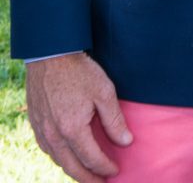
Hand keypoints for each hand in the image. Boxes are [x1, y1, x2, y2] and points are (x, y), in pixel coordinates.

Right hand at [26, 53, 131, 181]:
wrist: (50, 53)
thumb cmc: (79, 70)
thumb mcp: (104, 92)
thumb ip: (114, 120)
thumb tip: (125, 142)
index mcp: (72, 130)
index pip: (92, 159)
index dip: (105, 168)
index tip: (116, 171)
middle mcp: (54, 136)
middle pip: (72, 168)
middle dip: (88, 179)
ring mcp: (42, 130)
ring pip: (58, 160)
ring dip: (73, 169)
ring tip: (86, 173)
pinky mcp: (36, 122)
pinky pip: (47, 149)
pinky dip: (60, 157)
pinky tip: (67, 155)